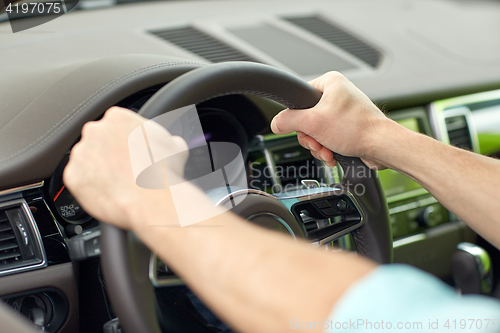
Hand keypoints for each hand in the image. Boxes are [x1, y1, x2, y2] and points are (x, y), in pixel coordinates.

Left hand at [63, 107, 187, 229]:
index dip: (125, 140)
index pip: (116, 124)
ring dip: (98, 170)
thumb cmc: (164, 171)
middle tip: (126, 168)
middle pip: (98, 140)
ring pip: (87, 160)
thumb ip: (163, 138)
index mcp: (117, 117)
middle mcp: (94, 131)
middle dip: (109, 153)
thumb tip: (169, 143)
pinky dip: (91, 187)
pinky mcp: (73, 177)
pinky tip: (109, 192)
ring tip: (119, 183)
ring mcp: (80, 154)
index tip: (132, 150)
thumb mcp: (174, 145)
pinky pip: (80, 181)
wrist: (153, 198)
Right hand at [271, 72, 391, 168]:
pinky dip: (328, 148)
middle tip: (318, 142)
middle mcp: (337, 94)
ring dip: (319, 145)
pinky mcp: (348, 126)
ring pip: (317, 131)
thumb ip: (289, 121)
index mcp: (330, 82)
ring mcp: (343, 111)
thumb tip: (276, 123)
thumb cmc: (357, 129)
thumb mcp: (313, 123)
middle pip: (307, 118)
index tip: (304, 128)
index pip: (299, 98)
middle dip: (311, 137)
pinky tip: (333, 154)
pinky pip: (328, 137)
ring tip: (328, 151)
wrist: (382, 146)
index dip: (298, 117)